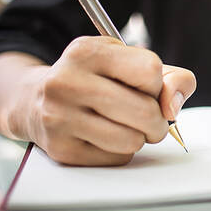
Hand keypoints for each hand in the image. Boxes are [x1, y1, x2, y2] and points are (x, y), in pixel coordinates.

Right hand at [16, 36, 195, 165]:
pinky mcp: (60, 149)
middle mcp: (67, 81)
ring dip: (140, 137)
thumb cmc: (98, 80)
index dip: (157, 84)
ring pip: (132, 140)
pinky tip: (106, 137)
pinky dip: (122, 151)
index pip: (150, 70)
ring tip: (127, 126)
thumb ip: (171, 78)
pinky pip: (116, 159)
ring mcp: (59, 117)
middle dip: (158, 120)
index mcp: (88, 51)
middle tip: (151, 118)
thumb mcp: (130, 62)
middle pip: (145, 110)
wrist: (37, 101)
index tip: (146, 87)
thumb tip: (173, 107)